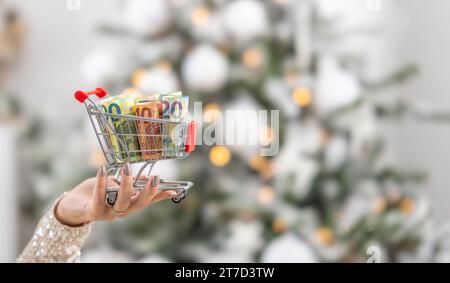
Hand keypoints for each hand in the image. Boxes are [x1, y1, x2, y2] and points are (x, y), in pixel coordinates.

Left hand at [55, 163, 177, 226]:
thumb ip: (127, 183)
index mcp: (128, 204)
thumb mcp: (114, 185)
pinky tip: (102, 170)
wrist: (71, 205)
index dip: (160, 196)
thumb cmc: (95, 192)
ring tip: (127, 167)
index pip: (148, 201)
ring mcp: (108, 213)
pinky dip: (101, 183)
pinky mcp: (93, 211)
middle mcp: (121, 211)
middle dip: (148, 192)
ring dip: (126, 186)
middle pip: (138, 204)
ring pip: (122, 203)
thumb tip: (143, 176)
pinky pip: (98, 198)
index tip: (174, 190)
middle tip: (155, 178)